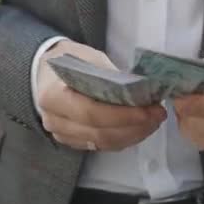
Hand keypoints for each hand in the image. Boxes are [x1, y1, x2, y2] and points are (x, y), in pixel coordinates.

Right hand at [37, 39, 166, 151]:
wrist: (46, 71)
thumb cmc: (70, 60)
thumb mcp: (89, 58)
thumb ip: (109, 75)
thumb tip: (139, 90)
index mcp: (53, 96)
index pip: (91, 112)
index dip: (122, 115)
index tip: (147, 110)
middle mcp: (54, 120)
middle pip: (99, 133)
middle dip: (133, 126)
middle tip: (157, 115)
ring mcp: (62, 134)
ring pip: (102, 143)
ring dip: (132, 135)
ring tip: (153, 121)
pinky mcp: (72, 141)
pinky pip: (101, 146)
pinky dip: (123, 139)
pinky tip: (139, 128)